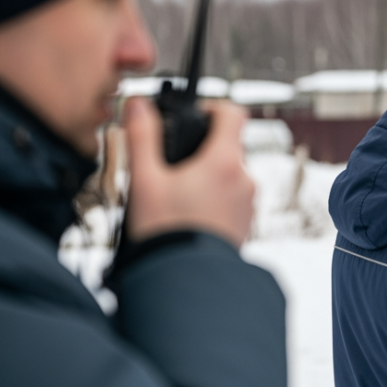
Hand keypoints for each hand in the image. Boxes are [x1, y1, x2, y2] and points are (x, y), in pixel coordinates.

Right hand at [124, 97, 255, 247]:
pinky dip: (214, 198)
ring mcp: (249, 204)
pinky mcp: (246, 225)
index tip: (193, 115)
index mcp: (225, 161)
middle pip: (228, 145)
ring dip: (207, 175)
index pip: (233, 113)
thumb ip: (142, 136)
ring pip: (230, 174)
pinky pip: (232, 199)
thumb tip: (138, 104)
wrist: (185, 282)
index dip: (212, 107)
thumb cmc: (166, 233)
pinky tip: (188, 214)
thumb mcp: (145, 181)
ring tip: (176, 193)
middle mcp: (245, 180)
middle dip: (201, 148)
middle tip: (172, 163)